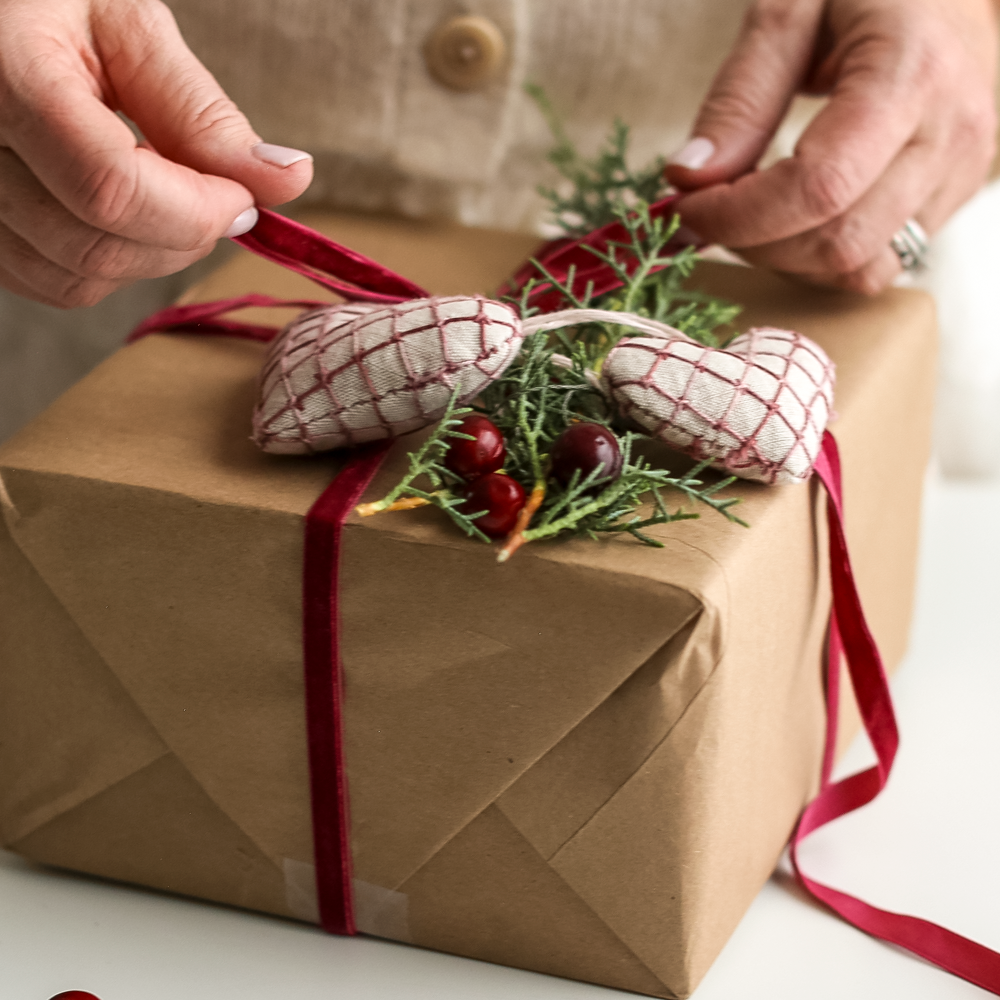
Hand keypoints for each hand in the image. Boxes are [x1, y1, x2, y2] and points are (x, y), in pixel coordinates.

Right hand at [0, 0, 312, 307]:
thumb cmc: (48, 5)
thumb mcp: (126, 28)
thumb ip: (202, 112)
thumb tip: (288, 180)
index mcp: (2, 78)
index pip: (111, 188)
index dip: (197, 210)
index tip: (245, 198)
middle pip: (97, 246)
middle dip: (183, 236)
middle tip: (218, 195)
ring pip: (79, 279)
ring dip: (151, 253)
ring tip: (163, 189)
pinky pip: (56, 284)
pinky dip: (112, 265)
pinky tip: (123, 211)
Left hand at [664, 0, 997, 293]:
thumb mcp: (790, 10)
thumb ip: (739, 97)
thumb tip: (689, 178)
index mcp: (911, 74)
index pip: (818, 188)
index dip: (739, 216)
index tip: (687, 206)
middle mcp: (950, 134)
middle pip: (838, 243)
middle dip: (755, 243)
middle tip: (711, 211)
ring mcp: (961, 174)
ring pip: (859, 269)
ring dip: (786, 260)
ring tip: (752, 214)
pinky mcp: (953, 199)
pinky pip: (878, 263)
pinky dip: (820, 259)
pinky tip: (793, 220)